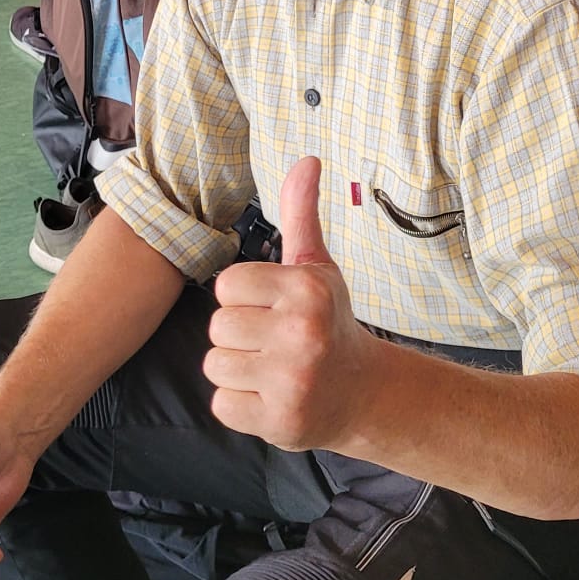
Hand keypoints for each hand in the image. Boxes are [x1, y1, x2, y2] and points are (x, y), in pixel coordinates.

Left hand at [205, 156, 380, 450]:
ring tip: (271, 368)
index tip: (272, 308)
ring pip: (215, 366)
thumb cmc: (329, 321)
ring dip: (237, 370)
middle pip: (218, 327)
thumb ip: (301, 212)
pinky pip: (223, 405)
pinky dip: (241, 404)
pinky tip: (270, 396)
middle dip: (239, 335)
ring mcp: (292, 380)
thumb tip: (307, 159)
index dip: (244, 298)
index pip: (227, 285)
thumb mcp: (316, 265)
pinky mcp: (280, 420)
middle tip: (273, 341)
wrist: (362, 392)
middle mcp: (302, 333)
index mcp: (306, 289)